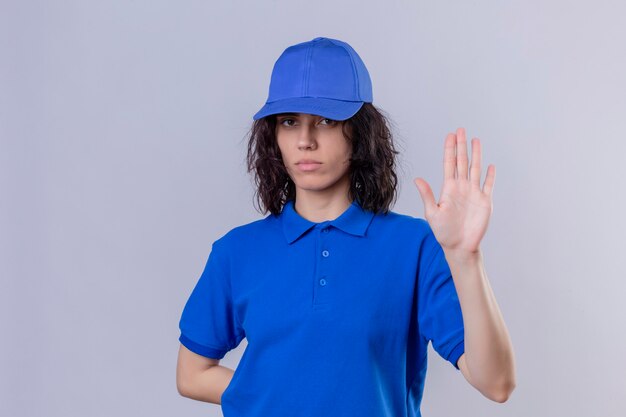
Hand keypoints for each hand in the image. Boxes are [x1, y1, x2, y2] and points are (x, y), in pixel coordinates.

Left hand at [413, 127, 494, 255]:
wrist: (459, 246)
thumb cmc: (443, 232)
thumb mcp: (432, 213)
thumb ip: (427, 195)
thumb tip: (417, 179)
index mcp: (448, 188)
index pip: (449, 164)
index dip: (450, 149)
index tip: (450, 135)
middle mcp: (461, 187)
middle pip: (462, 161)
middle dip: (461, 146)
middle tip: (461, 130)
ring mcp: (474, 193)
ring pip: (475, 169)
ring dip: (476, 155)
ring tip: (476, 140)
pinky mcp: (484, 201)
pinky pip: (488, 185)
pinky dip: (490, 176)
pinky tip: (490, 166)